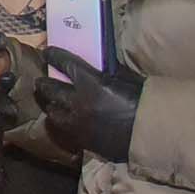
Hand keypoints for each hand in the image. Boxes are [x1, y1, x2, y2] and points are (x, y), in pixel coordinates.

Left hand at [39, 48, 141, 163]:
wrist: (153, 134)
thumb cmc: (144, 102)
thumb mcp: (126, 79)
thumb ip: (107, 73)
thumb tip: (97, 66)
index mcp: (90, 82)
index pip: (64, 63)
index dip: (53, 56)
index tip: (46, 53)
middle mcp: (78, 102)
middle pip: (50, 89)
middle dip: (44, 83)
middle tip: (41, 80)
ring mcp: (78, 123)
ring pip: (53, 112)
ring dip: (51, 105)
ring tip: (50, 102)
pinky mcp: (82, 140)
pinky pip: (64, 130)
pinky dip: (62, 123)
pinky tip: (64, 121)